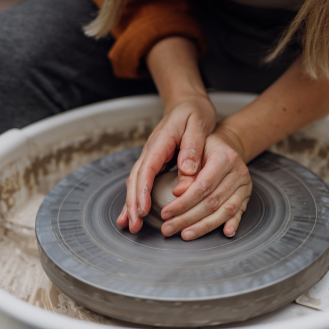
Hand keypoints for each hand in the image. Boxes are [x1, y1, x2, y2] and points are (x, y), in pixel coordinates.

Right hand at [117, 95, 215, 232]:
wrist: (187, 102)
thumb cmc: (194, 112)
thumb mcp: (198, 125)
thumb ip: (192, 147)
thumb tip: (188, 170)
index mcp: (160, 142)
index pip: (147, 169)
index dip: (143, 191)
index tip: (142, 210)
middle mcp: (150, 151)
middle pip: (136, 179)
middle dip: (132, 204)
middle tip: (134, 225)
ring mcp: (149, 157)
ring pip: (135, 183)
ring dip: (131, 204)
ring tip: (130, 226)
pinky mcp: (153, 163)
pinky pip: (141, 183)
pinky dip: (135, 199)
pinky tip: (132, 214)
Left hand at [158, 127, 251, 239]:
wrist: (226, 145)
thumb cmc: (204, 146)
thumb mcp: (192, 148)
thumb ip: (185, 170)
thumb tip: (178, 192)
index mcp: (224, 157)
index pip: (203, 186)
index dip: (183, 202)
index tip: (165, 213)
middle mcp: (238, 172)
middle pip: (212, 202)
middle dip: (188, 218)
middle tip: (168, 228)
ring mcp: (244, 185)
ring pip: (225, 211)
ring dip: (204, 227)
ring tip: (185, 235)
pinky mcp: (246, 195)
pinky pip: (239, 212)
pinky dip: (232, 224)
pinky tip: (224, 234)